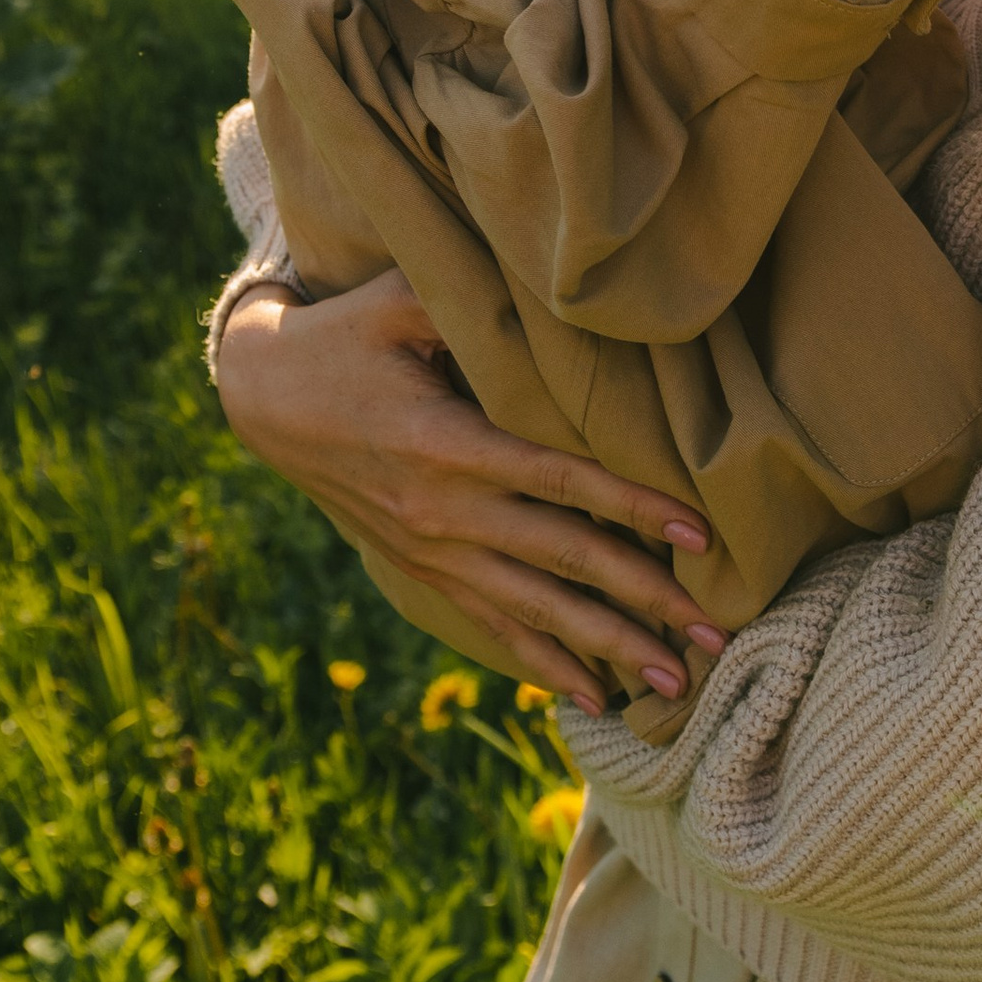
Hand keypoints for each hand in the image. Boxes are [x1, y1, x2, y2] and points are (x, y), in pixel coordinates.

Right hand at [215, 271, 727, 719]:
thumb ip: (467, 297)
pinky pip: (491, 625)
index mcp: (447, 444)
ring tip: (673, 686)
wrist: (266, 399)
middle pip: (563, 562)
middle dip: (644, 603)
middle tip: (716, 637)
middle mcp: (443, 511)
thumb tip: (551, 283)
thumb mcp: (397, 302)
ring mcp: (431, 551)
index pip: (562, 480)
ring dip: (607, 649)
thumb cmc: (347, 338)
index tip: (699, 535)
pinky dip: (543, 662)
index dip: (633, 508)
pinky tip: (593, 698)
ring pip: (533, 610)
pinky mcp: (421, 570)